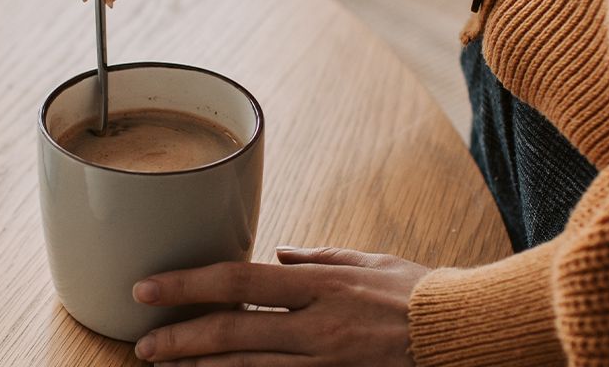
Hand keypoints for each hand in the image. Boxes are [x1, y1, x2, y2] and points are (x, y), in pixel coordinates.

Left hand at [131, 247, 431, 365]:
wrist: (466, 336)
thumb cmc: (421, 295)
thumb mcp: (369, 262)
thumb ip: (319, 258)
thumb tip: (278, 253)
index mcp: (322, 284)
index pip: (239, 279)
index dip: (187, 285)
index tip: (147, 288)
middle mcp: (318, 326)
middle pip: (233, 332)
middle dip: (180, 339)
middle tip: (142, 345)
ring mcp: (326, 362)